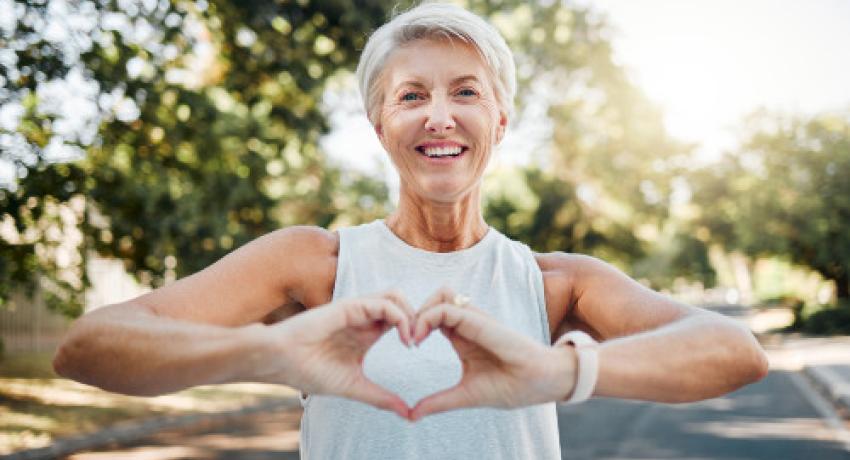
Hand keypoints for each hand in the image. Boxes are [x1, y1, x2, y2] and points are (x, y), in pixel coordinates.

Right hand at [263, 290, 414, 418]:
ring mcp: (357, 310)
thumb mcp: (354, 386)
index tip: (418, 350)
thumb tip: (407, 413)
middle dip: (419, 317)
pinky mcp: (350, 306)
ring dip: (411, 314)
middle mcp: (364, 318)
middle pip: (402, 303)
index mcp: (367, 333)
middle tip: (421, 341)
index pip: (400, 319)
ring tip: (412, 339)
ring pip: (396, 296)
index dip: (415, 329)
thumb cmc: (309, 371)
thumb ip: (380, 397)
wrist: (280, 362)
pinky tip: (402, 338)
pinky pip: (383, 303)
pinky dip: (400, 317)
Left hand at [409, 287, 576, 420]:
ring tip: (413, 337)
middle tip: (406, 339)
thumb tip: (411, 415)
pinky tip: (419, 338)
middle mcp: (467, 323)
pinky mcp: (479, 321)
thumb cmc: (511, 386)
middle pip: (434, 299)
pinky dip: (428, 317)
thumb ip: (439, 402)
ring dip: (421, 311)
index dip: (415, 325)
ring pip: (440, 295)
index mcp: (462, 336)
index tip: (407, 346)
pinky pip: (447, 307)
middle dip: (414, 313)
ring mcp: (474, 319)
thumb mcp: (465, 395)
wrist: (541, 383)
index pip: (433, 316)